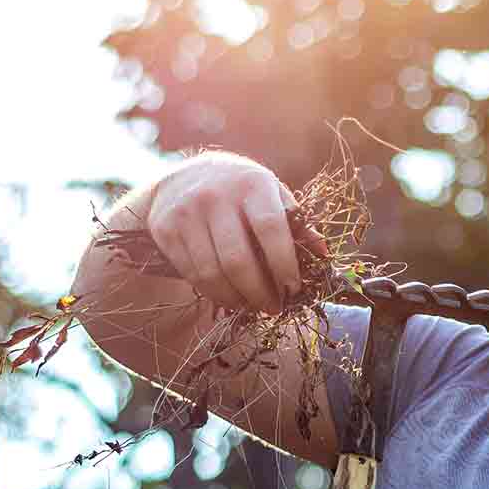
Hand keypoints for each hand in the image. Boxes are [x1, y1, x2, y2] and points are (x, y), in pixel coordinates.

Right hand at [148, 152, 326, 314]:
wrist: (181, 179)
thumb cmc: (240, 192)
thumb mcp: (270, 195)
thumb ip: (296, 222)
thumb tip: (323, 253)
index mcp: (252, 184)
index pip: (270, 228)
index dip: (284, 264)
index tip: (294, 289)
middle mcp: (215, 195)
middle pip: (237, 259)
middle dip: (259, 292)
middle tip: (274, 308)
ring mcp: (186, 212)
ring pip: (212, 273)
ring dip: (236, 299)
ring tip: (253, 307)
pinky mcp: (165, 230)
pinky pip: (193, 274)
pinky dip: (214, 293)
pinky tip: (229, 297)